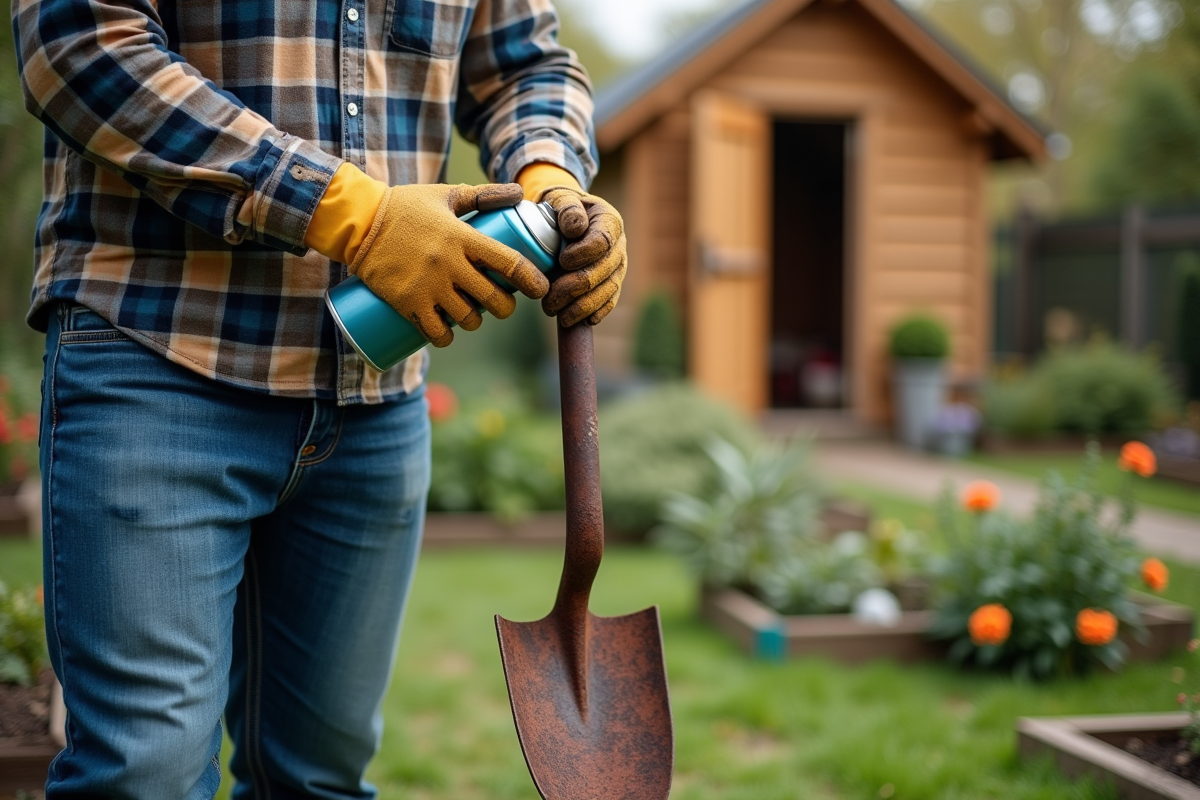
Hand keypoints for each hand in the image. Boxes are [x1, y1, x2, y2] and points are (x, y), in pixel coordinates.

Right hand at [349, 183, 549, 346]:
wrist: (358, 222)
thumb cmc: (405, 206)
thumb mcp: (445, 195)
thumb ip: (482, 195)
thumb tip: (518, 192)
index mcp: (463, 236)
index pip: (508, 263)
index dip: (531, 280)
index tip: (540, 289)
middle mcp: (450, 263)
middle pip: (493, 299)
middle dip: (504, 307)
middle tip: (501, 305)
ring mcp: (429, 285)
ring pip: (468, 319)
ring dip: (475, 322)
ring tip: (471, 315)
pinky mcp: (408, 302)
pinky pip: (436, 332)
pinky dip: (445, 336)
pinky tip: (447, 333)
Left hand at [538, 187, 626, 326]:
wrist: (568, 219)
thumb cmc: (562, 208)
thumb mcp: (561, 198)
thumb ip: (567, 208)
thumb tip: (575, 228)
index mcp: (609, 221)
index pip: (602, 241)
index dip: (583, 254)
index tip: (562, 261)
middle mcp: (619, 246)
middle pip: (603, 272)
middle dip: (574, 288)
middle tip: (548, 300)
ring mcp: (618, 267)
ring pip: (606, 291)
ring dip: (581, 307)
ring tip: (556, 314)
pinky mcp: (612, 284)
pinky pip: (609, 302)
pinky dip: (595, 313)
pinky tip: (579, 322)